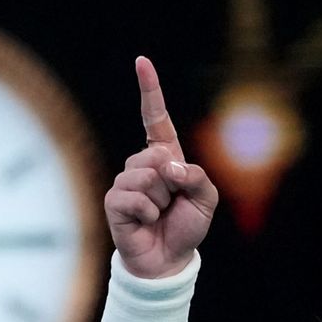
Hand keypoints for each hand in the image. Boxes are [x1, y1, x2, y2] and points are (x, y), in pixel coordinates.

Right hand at [104, 56, 217, 278]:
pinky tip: (148, 222)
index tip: (142, 62)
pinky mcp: (114, 200)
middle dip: (173, 182)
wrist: (170, 259)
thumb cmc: (187, 226)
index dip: (150, 90)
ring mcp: (126, 181)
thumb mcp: (207, 199)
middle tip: (173, 203)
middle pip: (157, 154)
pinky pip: (134, 196)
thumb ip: (197, 176)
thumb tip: (168, 165)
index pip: (155, 119)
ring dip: (161, 199)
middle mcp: (142, 164)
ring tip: (160, 214)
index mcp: (165, 157)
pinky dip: (148, 212)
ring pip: (146, 176)